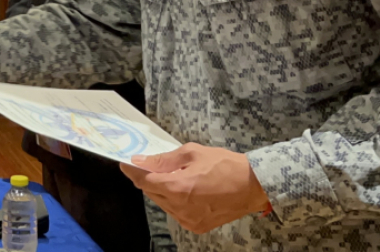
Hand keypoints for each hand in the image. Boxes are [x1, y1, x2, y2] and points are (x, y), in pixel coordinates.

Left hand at [120, 143, 270, 233]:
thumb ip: (163, 159)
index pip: (144, 181)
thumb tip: (141, 161)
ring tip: (176, 176)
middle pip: (151, 192)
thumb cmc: (224, 165)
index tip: (125, 163)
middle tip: (152, 165)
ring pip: (163, 203)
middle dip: (148, 178)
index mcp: (177, 188)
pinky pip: (176, 212)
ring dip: (162, 190)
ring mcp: (188, 220)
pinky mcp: (197, 226)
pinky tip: (185, 189)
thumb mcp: (191, 153)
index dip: (133, 171)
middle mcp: (180, 208)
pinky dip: (174, 200)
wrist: (253, 185)